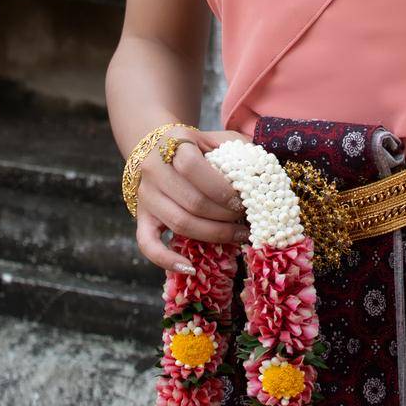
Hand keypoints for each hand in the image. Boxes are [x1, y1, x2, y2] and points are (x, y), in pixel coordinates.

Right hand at [135, 125, 252, 273]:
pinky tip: (190, 268)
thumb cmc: (196, 146)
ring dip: (212, 234)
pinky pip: (148, 245)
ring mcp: (146, 196)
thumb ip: (238, 149)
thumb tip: (265, 174)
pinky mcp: (140, 218)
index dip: (221, 189)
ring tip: (238, 236)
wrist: (157, 149)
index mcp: (174, 142)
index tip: (243, 200)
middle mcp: (154, 169)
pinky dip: (167, 260)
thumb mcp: (215, 137)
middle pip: (191, 201)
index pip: (194, 168)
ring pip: (179, 223)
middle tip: (247, 221)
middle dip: (224, 215)